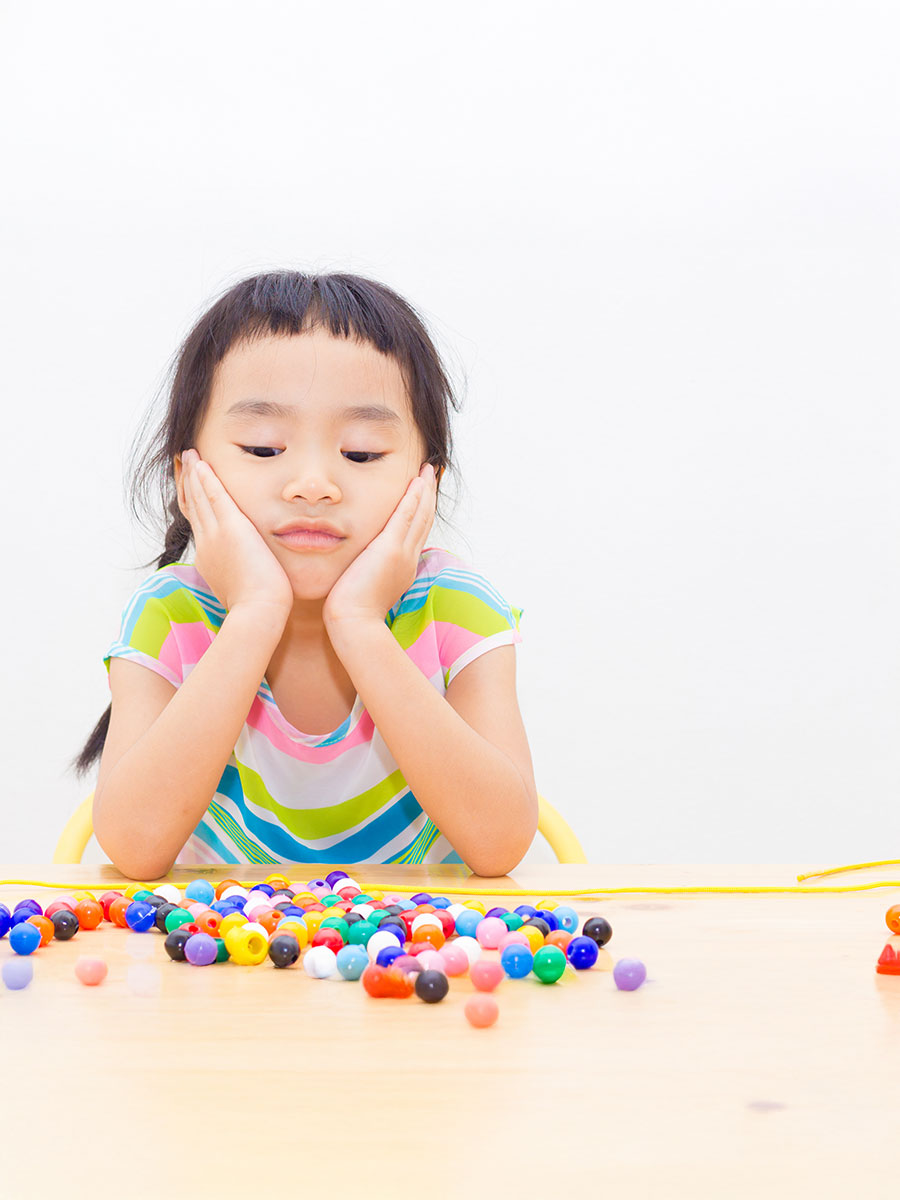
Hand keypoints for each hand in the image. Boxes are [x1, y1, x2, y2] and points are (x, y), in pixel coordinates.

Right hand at [176, 449, 293, 617]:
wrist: (259, 611)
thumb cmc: (258, 607)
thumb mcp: (240, 589)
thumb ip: (238, 577)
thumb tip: (242, 577)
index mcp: (208, 559)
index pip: (197, 524)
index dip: (192, 503)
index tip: (189, 488)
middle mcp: (206, 544)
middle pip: (192, 506)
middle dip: (187, 483)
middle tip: (182, 462)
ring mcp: (215, 536)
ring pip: (199, 498)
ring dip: (193, 474)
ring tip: (188, 454)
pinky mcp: (231, 528)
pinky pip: (214, 496)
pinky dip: (205, 479)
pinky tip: (200, 463)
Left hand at [323, 463, 436, 632]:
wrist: (354, 623)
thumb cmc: (351, 613)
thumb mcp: (363, 589)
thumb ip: (364, 575)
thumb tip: (355, 569)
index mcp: (402, 568)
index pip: (415, 534)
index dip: (420, 513)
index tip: (421, 496)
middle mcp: (408, 559)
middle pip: (423, 521)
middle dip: (427, 497)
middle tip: (430, 475)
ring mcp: (402, 553)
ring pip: (420, 515)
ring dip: (424, 491)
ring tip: (427, 471)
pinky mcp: (390, 548)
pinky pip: (407, 516)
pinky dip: (414, 497)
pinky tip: (417, 481)